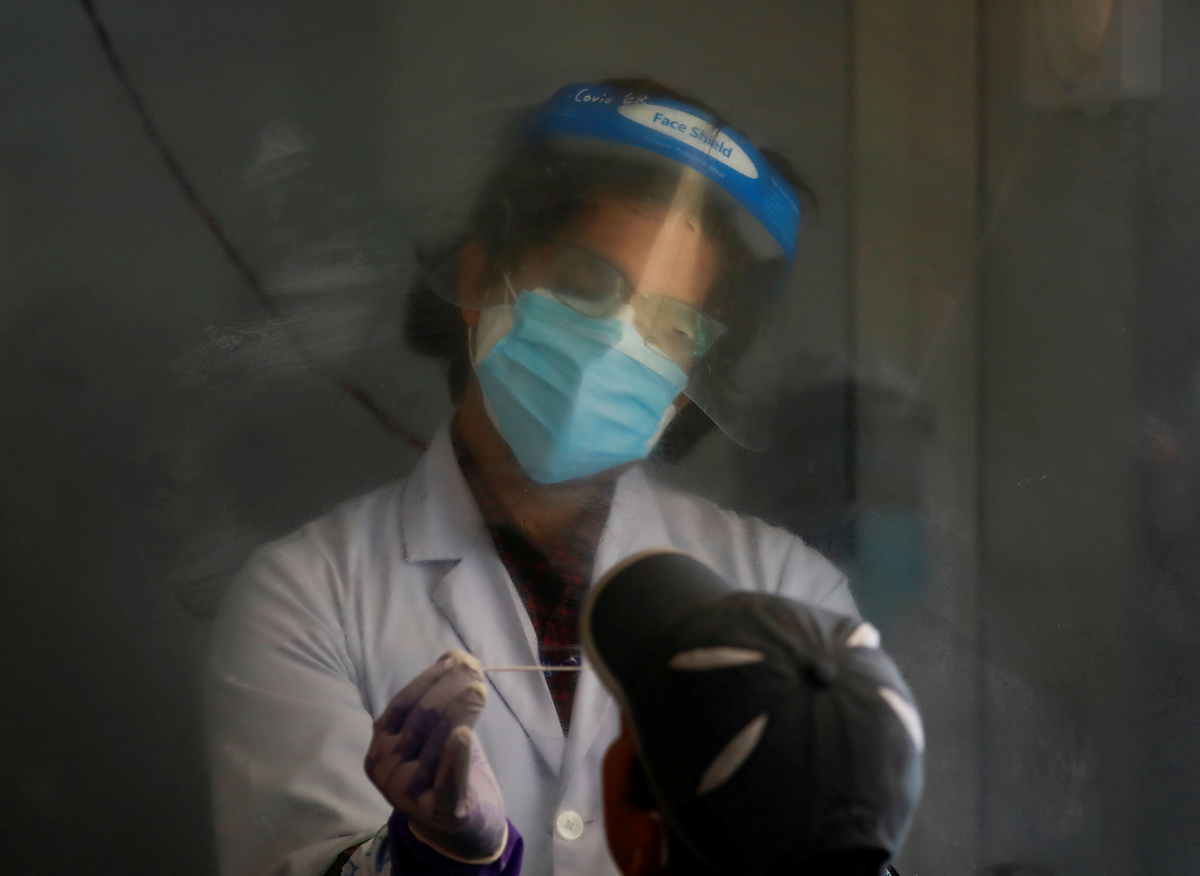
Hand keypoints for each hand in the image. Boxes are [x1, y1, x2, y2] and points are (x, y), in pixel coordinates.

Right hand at [365, 649, 507, 863]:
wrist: (452, 821)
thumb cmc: (441, 766)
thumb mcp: (433, 730)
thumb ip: (437, 695)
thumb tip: (454, 657)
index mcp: (379, 744)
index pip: (404, 703)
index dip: (432, 679)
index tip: (459, 661)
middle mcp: (385, 768)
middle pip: (422, 719)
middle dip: (451, 690)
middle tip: (476, 673)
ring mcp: (406, 793)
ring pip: (437, 743)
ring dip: (462, 711)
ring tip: (480, 691)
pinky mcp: (436, 812)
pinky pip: (445, 781)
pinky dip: (455, 758)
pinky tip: (463, 735)